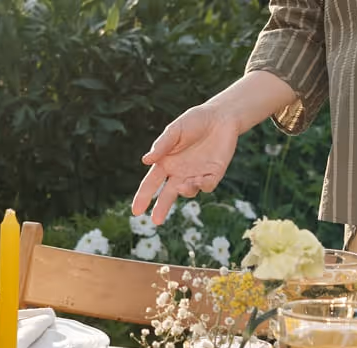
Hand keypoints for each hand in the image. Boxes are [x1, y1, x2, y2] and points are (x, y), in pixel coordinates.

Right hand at [132, 105, 245, 223]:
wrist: (220, 117)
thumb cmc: (194, 121)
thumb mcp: (175, 131)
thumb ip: (161, 145)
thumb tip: (145, 161)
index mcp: (166, 163)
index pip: (151, 183)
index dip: (143, 197)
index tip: (136, 211)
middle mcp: (179, 172)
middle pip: (167, 195)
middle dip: (161, 208)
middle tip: (156, 221)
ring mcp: (196, 175)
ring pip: (188, 192)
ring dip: (185, 191)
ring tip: (183, 186)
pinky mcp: (213, 175)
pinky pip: (207, 186)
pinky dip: (202, 186)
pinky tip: (200, 179)